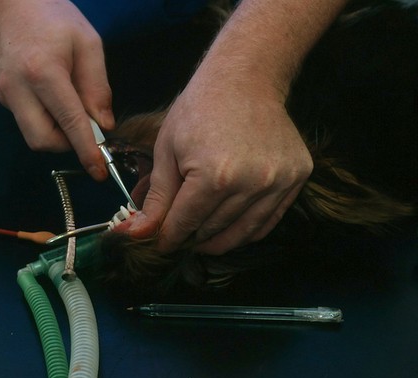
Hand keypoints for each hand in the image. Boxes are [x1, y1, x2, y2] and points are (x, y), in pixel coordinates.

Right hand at [0, 0, 113, 179]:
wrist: (6, 1)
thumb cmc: (52, 15)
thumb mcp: (87, 43)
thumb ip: (98, 88)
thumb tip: (103, 126)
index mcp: (43, 73)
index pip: (69, 123)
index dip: (86, 150)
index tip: (99, 171)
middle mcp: (18, 90)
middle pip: (43, 141)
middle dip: (67, 145)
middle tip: (84, 129)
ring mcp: (4, 95)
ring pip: (32, 135)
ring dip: (56, 134)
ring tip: (69, 109)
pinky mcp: (0, 96)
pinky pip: (25, 120)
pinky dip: (44, 121)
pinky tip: (52, 99)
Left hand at [121, 0, 349, 254]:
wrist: (246, 78)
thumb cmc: (199, 110)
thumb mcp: (167, 151)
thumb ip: (156, 197)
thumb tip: (136, 234)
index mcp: (213, 176)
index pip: (185, 224)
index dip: (169, 238)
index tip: (160, 243)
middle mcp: (250, 183)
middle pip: (212, 230)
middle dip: (190, 238)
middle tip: (180, 236)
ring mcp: (278, 182)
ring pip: (242, 232)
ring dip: (217, 240)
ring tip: (202, 237)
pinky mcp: (296, 177)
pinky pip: (269, 221)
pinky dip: (247, 231)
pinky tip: (229, 228)